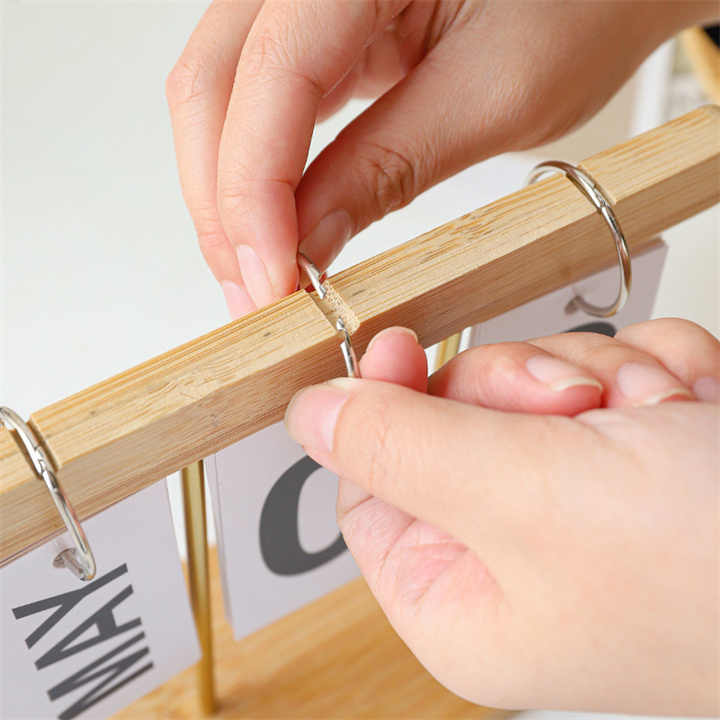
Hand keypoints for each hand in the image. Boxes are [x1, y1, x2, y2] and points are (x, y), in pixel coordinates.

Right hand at [166, 1, 715, 316]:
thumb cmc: (585, 2)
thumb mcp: (495, 96)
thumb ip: (386, 167)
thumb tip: (306, 244)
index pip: (269, 80)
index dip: (254, 196)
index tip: (271, 283)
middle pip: (212, 88)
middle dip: (225, 206)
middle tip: (257, 295)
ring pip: (220, 99)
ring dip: (230, 195)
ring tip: (263, 275)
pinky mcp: (317, 30)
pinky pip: (257, 102)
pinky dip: (258, 172)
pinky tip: (276, 226)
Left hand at [285, 318, 719, 713]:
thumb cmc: (709, 564)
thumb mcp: (519, 494)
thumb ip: (398, 445)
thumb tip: (308, 413)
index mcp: (459, 593)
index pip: (370, 483)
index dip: (377, 407)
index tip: (393, 340)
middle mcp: (515, 552)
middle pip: (453, 418)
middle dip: (513, 386)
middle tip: (572, 406)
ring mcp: (583, 499)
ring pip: (533, 383)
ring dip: (593, 376)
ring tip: (656, 415)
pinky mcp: (644, 452)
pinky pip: (607, 370)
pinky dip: (651, 371)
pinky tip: (691, 408)